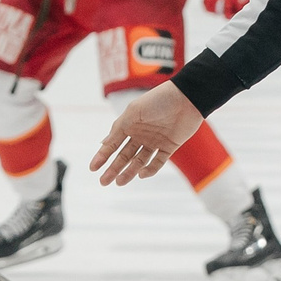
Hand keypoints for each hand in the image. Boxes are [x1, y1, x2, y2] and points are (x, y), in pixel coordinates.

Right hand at [89, 81, 204, 185]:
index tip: (93, 168)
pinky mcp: (169, 146)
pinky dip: (150, 169)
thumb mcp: (133, 112)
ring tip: (120, 182)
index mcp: (129, 125)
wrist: (187, 98)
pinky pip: (157, 162)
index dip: (102, 156)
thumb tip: (102, 144)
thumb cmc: (157, 101)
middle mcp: (140, 135)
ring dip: (129, 172)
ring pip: (138, 161)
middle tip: (103, 182)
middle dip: (113, 169)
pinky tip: (141, 174)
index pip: (112, 144)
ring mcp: (154, 141)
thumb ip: (118, 129)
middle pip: (124, 156)